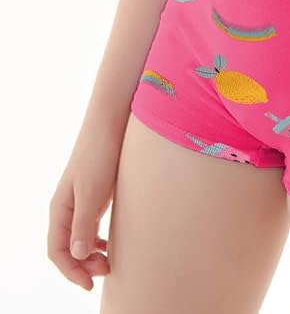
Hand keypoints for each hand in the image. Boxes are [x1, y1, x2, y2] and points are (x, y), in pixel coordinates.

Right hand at [48, 121, 122, 289]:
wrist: (111, 125)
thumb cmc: (101, 155)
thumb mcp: (93, 191)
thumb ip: (84, 222)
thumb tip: (76, 256)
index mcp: (60, 209)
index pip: (57, 251)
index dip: (71, 272)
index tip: (90, 285)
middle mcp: (66, 207)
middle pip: (68, 248)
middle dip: (83, 266)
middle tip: (107, 271)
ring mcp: (81, 201)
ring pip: (80, 238)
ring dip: (91, 254)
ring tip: (110, 262)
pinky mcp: (96, 194)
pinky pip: (90, 225)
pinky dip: (98, 240)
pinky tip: (111, 243)